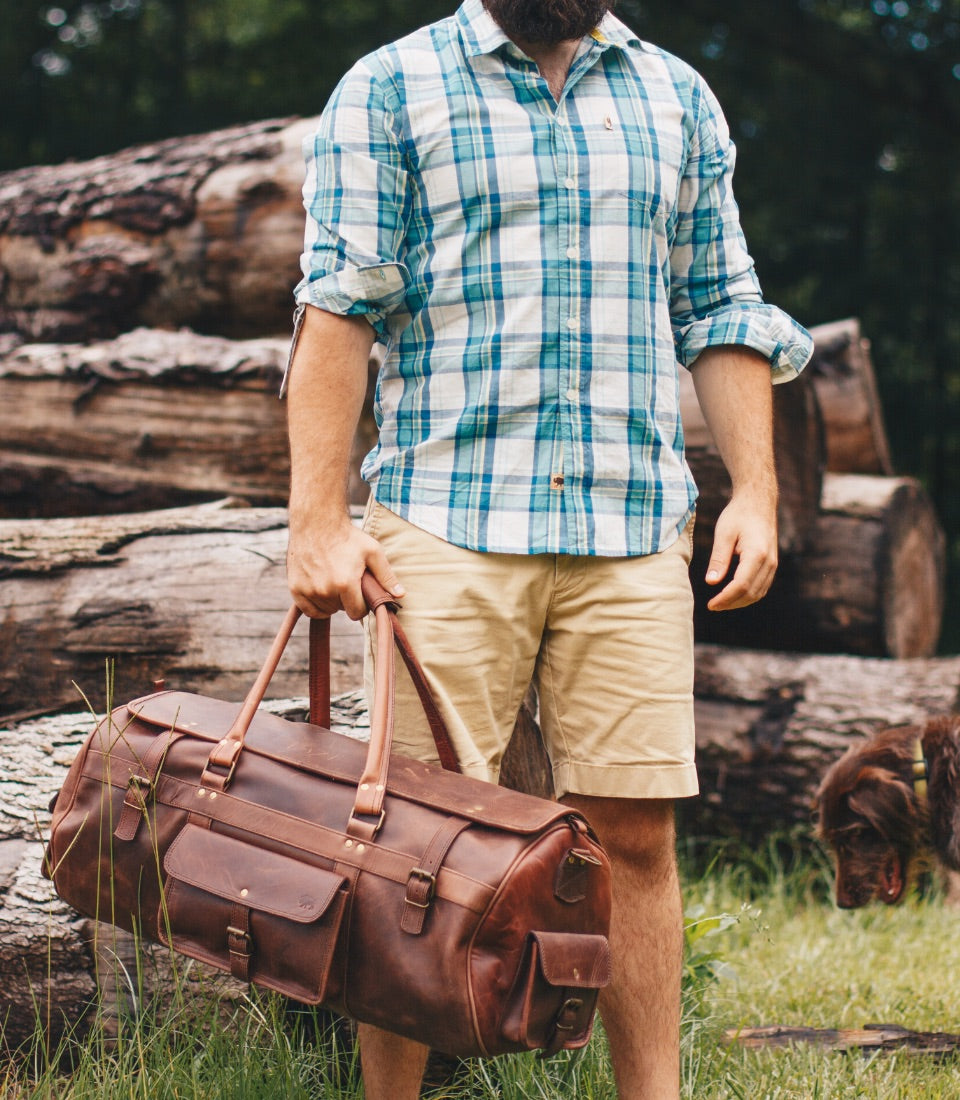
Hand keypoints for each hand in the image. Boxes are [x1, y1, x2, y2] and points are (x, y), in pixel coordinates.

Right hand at [286, 512, 404, 620]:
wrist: (316, 522)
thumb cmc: (347, 537)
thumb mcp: (372, 552)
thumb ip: (386, 576)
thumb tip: (401, 596)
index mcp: (345, 584)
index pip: (357, 613)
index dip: (362, 604)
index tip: (361, 592)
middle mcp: (325, 590)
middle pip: (341, 610)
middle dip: (346, 600)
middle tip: (346, 580)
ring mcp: (308, 590)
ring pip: (325, 611)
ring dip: (331, 602)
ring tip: (333, 581)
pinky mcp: (295, 588)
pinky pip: (308, 610)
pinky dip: (315, 605)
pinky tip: (321, 590)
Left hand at [704, 493, 777, 611]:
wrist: (758, 501)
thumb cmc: (738, 515)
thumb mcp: (724, 534)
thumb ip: (718, 559)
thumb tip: (711, 582)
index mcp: (757, 554)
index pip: (741, 585)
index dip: (725, 599)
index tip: (710, 604)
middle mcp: (769, 562)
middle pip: (751, 593)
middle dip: (731, 603)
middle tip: (712, 606)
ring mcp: (773, 564)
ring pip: (759, 592)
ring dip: (740, 602)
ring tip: (721, 603)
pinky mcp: (772, 563)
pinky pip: (762, 586)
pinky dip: (748, 594)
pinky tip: (733, 594)